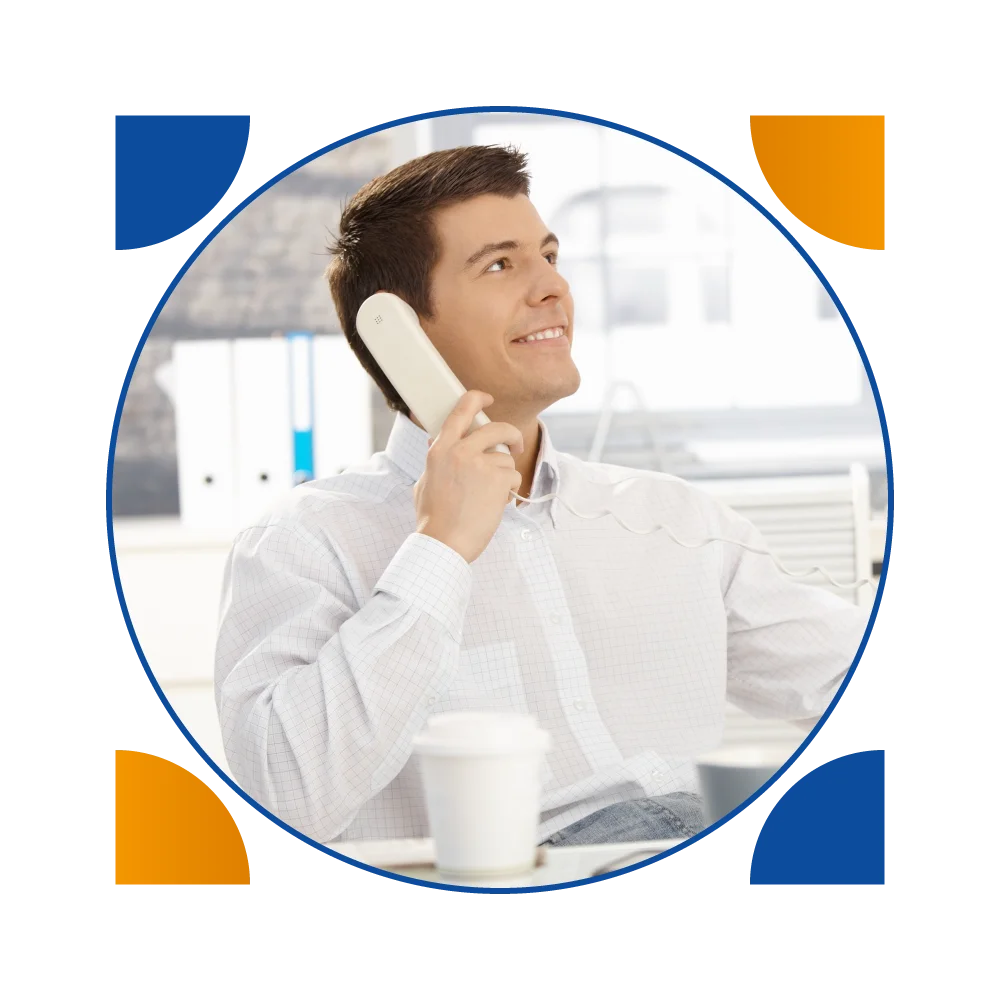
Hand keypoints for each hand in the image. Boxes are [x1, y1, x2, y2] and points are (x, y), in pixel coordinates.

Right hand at [414, 391, 524, 562]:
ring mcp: (480, 464)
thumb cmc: (434, 520)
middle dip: (511, 435)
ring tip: (489, 496)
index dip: (477, 399)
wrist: (445, 543)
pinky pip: (512, 476)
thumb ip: (437, 460)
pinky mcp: (497, 479)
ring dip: (504, 476)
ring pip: (506, 459)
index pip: (461, 411)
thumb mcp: (426, 482)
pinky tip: (494, 503)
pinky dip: (508, 490)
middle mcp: (460, 451)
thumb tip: (436, 443)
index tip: (487, 398)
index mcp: (440, 450)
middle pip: (497, 428)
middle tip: (515, 446)